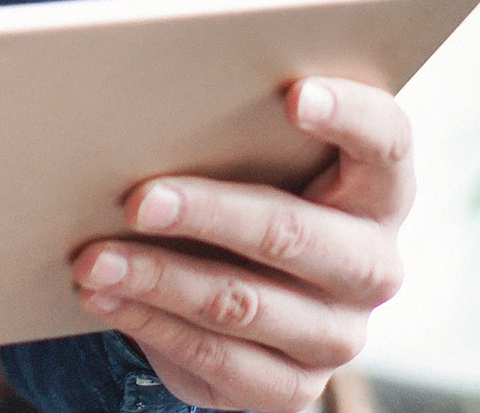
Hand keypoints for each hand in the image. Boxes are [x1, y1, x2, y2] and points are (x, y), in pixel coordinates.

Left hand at [69, 77, 410, 411]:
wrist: (244, 293)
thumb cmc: (243, 192)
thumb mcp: (252, 160)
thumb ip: (233, 129)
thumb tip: (139, 102)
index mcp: (378, 190)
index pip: (386, 143)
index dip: (349, 116)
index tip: (294, 96)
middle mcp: (372, 264)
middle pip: (295, 233)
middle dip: (210, 213)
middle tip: (139, 200)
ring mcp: (337, 334)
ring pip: (244, 302)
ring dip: (158, 278)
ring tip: (93, 259)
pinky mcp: (293, 387)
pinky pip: (218, 357)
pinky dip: (151, 323)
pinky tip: (104, 297)